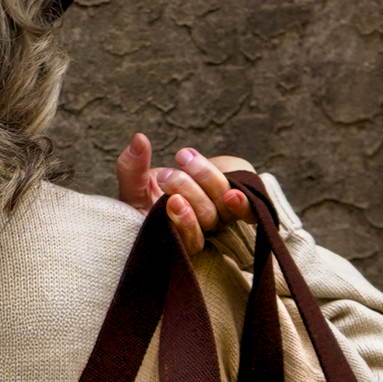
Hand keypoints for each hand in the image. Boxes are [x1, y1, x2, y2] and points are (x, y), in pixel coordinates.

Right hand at [114, 136, 254, 259]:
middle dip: (188, 191)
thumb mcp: (135, 185)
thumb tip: (139, 139)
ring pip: (224, 205)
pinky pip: (251, 211)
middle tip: (167, 176)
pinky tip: (235, 194)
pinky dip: (244, 204)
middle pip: (207, 219)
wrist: (182, 175)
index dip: (185, 224)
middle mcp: (205, 233)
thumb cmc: (150, 190)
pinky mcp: (240, 202)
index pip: (190, 242)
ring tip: (184, 157)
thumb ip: (131, 170)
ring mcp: (225, 218)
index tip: (173, 201)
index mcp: (179, 238)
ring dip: (206, 179)